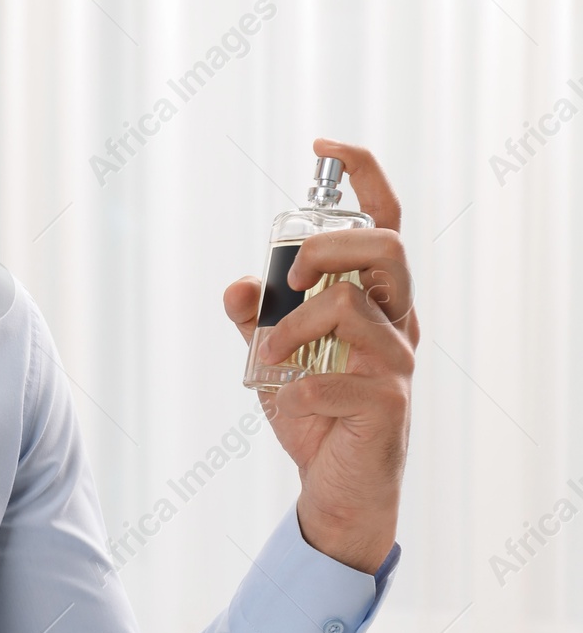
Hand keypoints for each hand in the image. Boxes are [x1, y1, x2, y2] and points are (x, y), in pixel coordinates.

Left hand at [222, 139, 417, 573]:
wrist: (334, 489)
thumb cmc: (314, 418)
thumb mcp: (272, 364)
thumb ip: (257, 323)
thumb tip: (235, 287)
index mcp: (375, 302)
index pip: (385, 222)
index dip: (363, 174)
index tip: (323, 143)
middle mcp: (397, 323)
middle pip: (384, 248)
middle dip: (327, 247)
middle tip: (288, 277)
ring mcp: (397, 362)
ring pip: (350, 307)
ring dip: (292, 329)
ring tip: (269, 359)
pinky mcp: (388, 404)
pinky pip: (330, 378)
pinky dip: (296, 389)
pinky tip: (292, 404)